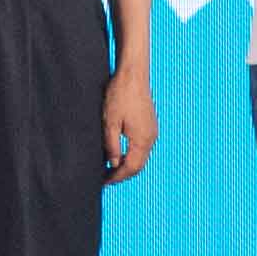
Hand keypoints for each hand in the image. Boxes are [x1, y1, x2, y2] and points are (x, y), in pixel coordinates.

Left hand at [101, 67, 158, 183]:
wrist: (133, 74)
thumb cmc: (119, 95)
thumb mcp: (109, 122)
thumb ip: (111, 145)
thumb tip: (113, 163)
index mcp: (142, 139)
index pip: (131, 168)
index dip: (117, 177)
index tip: (104, 182)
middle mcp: (151, 138)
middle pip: (138, 166)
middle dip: (123, 174)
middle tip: (106, 179)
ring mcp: (152, 131)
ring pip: (141, 157)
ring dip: (127, 165)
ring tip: (110, 169)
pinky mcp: (150, 125)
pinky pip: (143, 147)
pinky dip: (132, 155)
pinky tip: (120, 154)